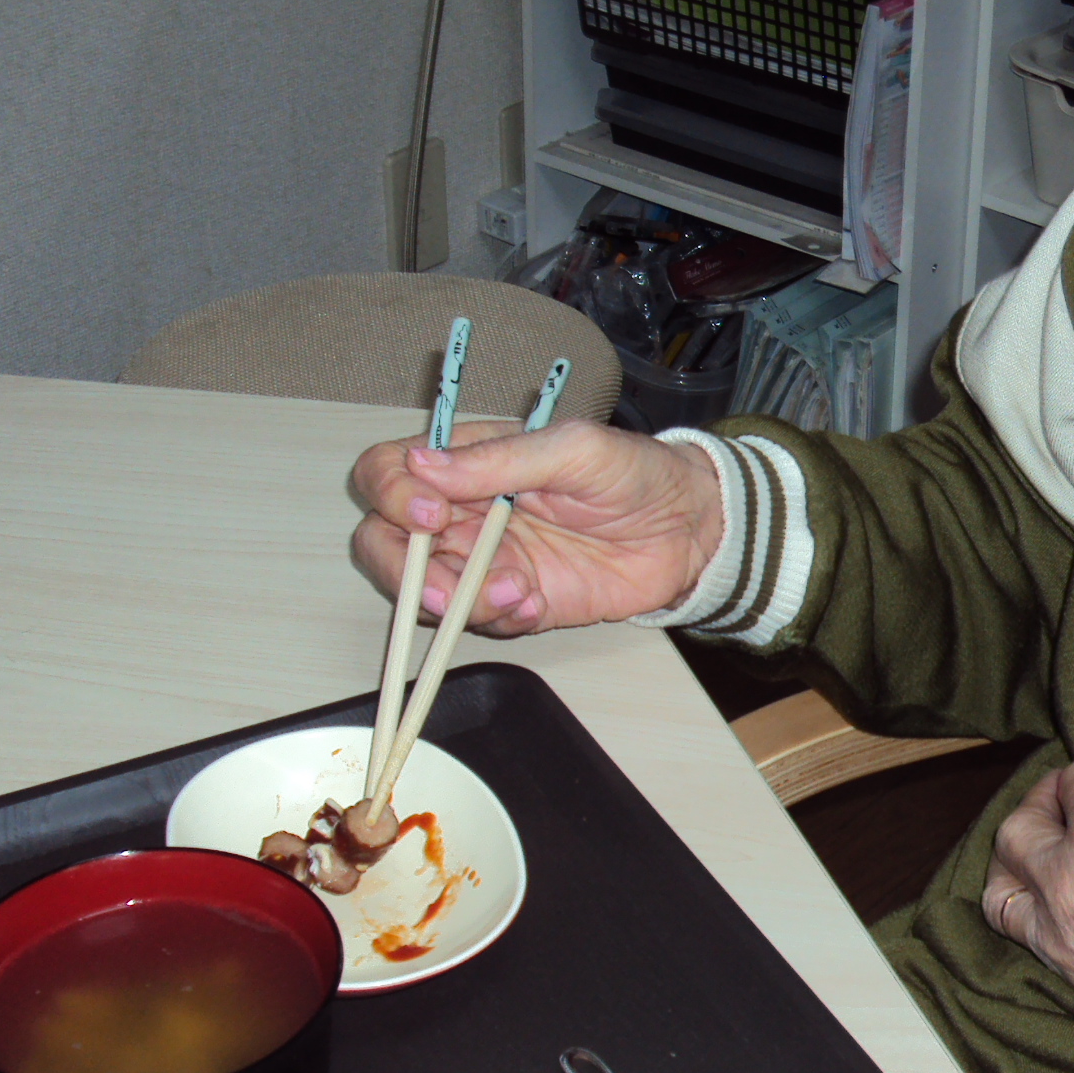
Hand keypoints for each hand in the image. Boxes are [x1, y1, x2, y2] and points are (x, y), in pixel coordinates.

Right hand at [349, 418, 725, 635]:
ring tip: (518, 591)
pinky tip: (537, 602)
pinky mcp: (513, 603)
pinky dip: (498, 618)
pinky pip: (477, 622)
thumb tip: (423, 465)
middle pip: (385, 543)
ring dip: (458, 601)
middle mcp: (463, 512)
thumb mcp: (572, 450)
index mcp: (467, 461)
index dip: (391, 495)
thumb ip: (499, 460)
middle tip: (448, 585)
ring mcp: (484, 561)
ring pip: (424, 592)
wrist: (688, 530)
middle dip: (404, 570)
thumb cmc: (634, 473)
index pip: (389, 472)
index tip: (430, 513)